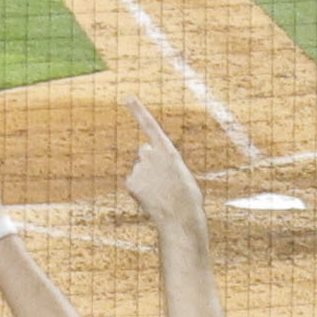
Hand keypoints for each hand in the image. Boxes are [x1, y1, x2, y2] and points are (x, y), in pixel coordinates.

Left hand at [121, 99, 206, 235]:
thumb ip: (167, 164)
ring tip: (161, 193)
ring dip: (147, 179)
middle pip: (144, 152)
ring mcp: (139, 168)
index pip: (151, 126)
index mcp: (169, 151)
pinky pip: (133, 183)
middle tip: (163, 180)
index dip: (138, 111)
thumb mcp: (182, 174)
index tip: (128, 98)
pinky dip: (139, 190)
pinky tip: (150, 199)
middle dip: (150, 162)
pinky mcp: (131, 182)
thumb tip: (153, 168)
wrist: (180, 218)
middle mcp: (151, 155)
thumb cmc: (188, 199)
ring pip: (139, 169)